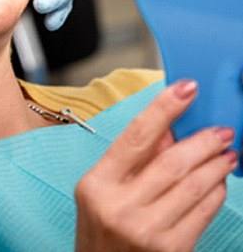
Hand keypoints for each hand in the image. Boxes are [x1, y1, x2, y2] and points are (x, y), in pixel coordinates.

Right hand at [75, 80, 235, 251]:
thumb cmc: (101, 229)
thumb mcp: (102, 189)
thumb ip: (133, 157)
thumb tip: (170, 127)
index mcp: (97, 184)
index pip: (136, 136)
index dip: (163, 108)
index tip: (186, 88)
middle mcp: (120, 207)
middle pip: (172, 161)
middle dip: (203, 140)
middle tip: (221, 130)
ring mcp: (146, 231)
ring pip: (193, 186)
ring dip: (216, 165)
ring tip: (226, 152)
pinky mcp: (170, 250)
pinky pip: (203, 212)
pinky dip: (216, 192)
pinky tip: (219, 181)